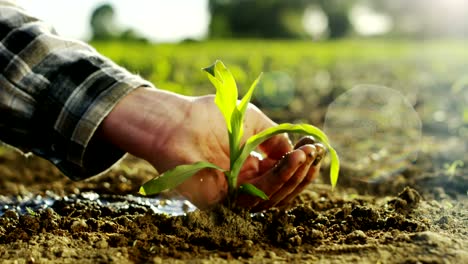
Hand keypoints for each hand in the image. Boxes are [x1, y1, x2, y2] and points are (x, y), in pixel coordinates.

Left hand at [99, 88, 323, 209]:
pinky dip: (278, 178)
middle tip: (315, 154)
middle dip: (302, 173)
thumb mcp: (253, 122)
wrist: (176, 123)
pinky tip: (291, 160)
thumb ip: (276, 139)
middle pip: (282, 188)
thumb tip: (296, 153)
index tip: (316, 148)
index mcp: (249, 164)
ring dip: (294, 175)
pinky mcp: (224, 200)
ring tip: (305, 155)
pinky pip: (257, 196)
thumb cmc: (210, 116)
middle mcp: (244, 181)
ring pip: (274, 195)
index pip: (281, 173)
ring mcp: (234, 192)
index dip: (301, 163)